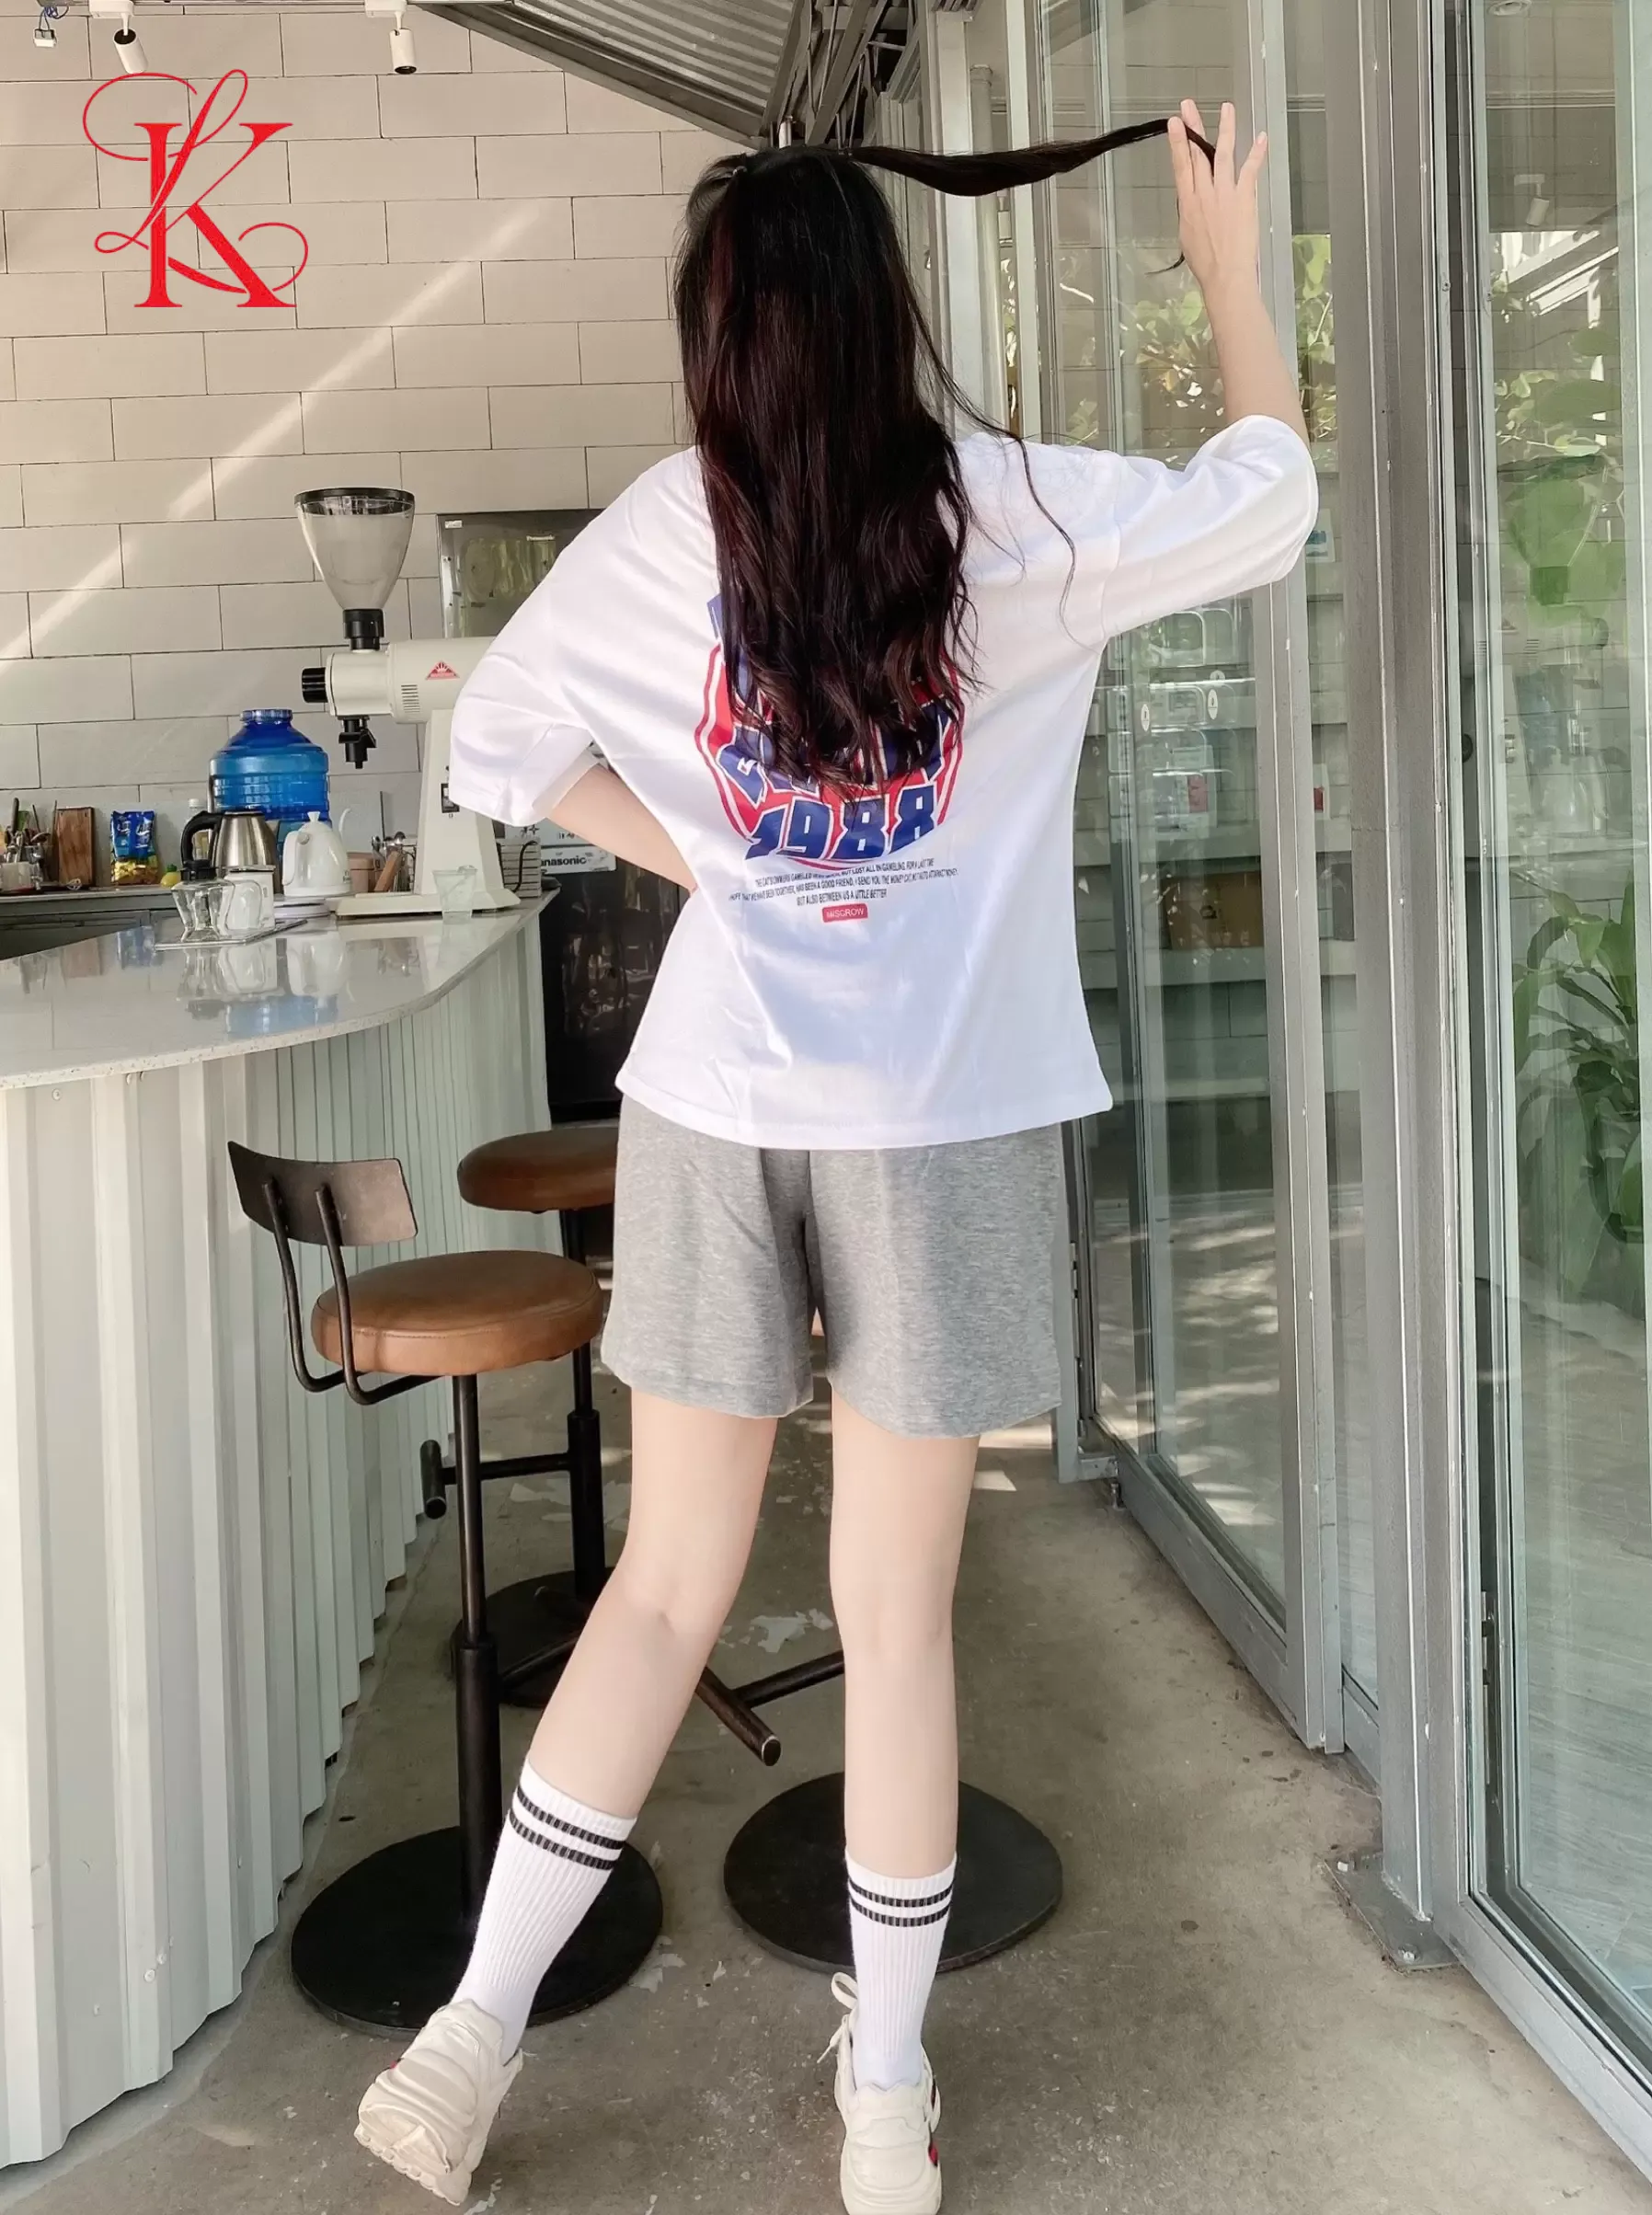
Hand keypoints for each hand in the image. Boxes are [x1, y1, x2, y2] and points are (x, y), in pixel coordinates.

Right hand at [1167, 98, 1265, 307]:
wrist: (1225, 276)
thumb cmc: (1205, 263)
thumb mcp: (1187, 235)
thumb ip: (1191, 211)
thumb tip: (1193, 198)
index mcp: (1188, 204)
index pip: (1181, 166)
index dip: (1177, 143)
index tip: (1174, 123)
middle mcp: (1205, 194)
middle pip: (1198, 155)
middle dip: (1193, 128)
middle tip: (1188, 106)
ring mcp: (1225, 194)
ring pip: (1224, 155)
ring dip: (1226, 129)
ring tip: (1227, 108)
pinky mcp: (1245, 199)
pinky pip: (1251, 171)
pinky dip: (1257, 153)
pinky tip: (1261, 137)